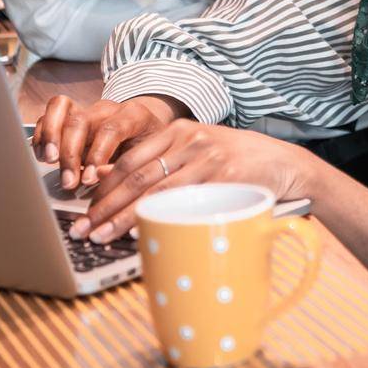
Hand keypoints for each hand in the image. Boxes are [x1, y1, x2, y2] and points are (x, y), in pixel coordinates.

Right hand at [33, 94, 184, 190]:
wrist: (148, 131)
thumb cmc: (149, 148)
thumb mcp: (148, 158)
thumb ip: (125, 167)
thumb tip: (98, 177)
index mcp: (134, 115)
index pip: (110, 130)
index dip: (97, 155)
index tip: (89, 179)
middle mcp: (108, 108)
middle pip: (81, 120)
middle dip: (70, 153)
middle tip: (68, 181)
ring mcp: (88, 108)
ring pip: (61, 108)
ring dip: (50, 137)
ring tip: (47, 161)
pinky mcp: (72, 114)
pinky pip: (50, 114)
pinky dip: (42, 133)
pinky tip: (42, 155)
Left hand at [73, 119, 319, 241]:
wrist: (288, 164)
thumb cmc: (240, 162)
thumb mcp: (201, 151)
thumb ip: (167, 162)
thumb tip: (119, 188)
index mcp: (180, 130)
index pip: (129, 160)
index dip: (102, 186)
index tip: (84, 210)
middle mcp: (191, 139)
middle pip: (135, 176)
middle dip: (103, 206)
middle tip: (80, 230)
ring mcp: (208, 157)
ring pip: (153, 192)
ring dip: (121, 218)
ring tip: (98, 237)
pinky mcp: (225, 177)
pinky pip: (182, 201)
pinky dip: (157, 217)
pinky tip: (138, 232)